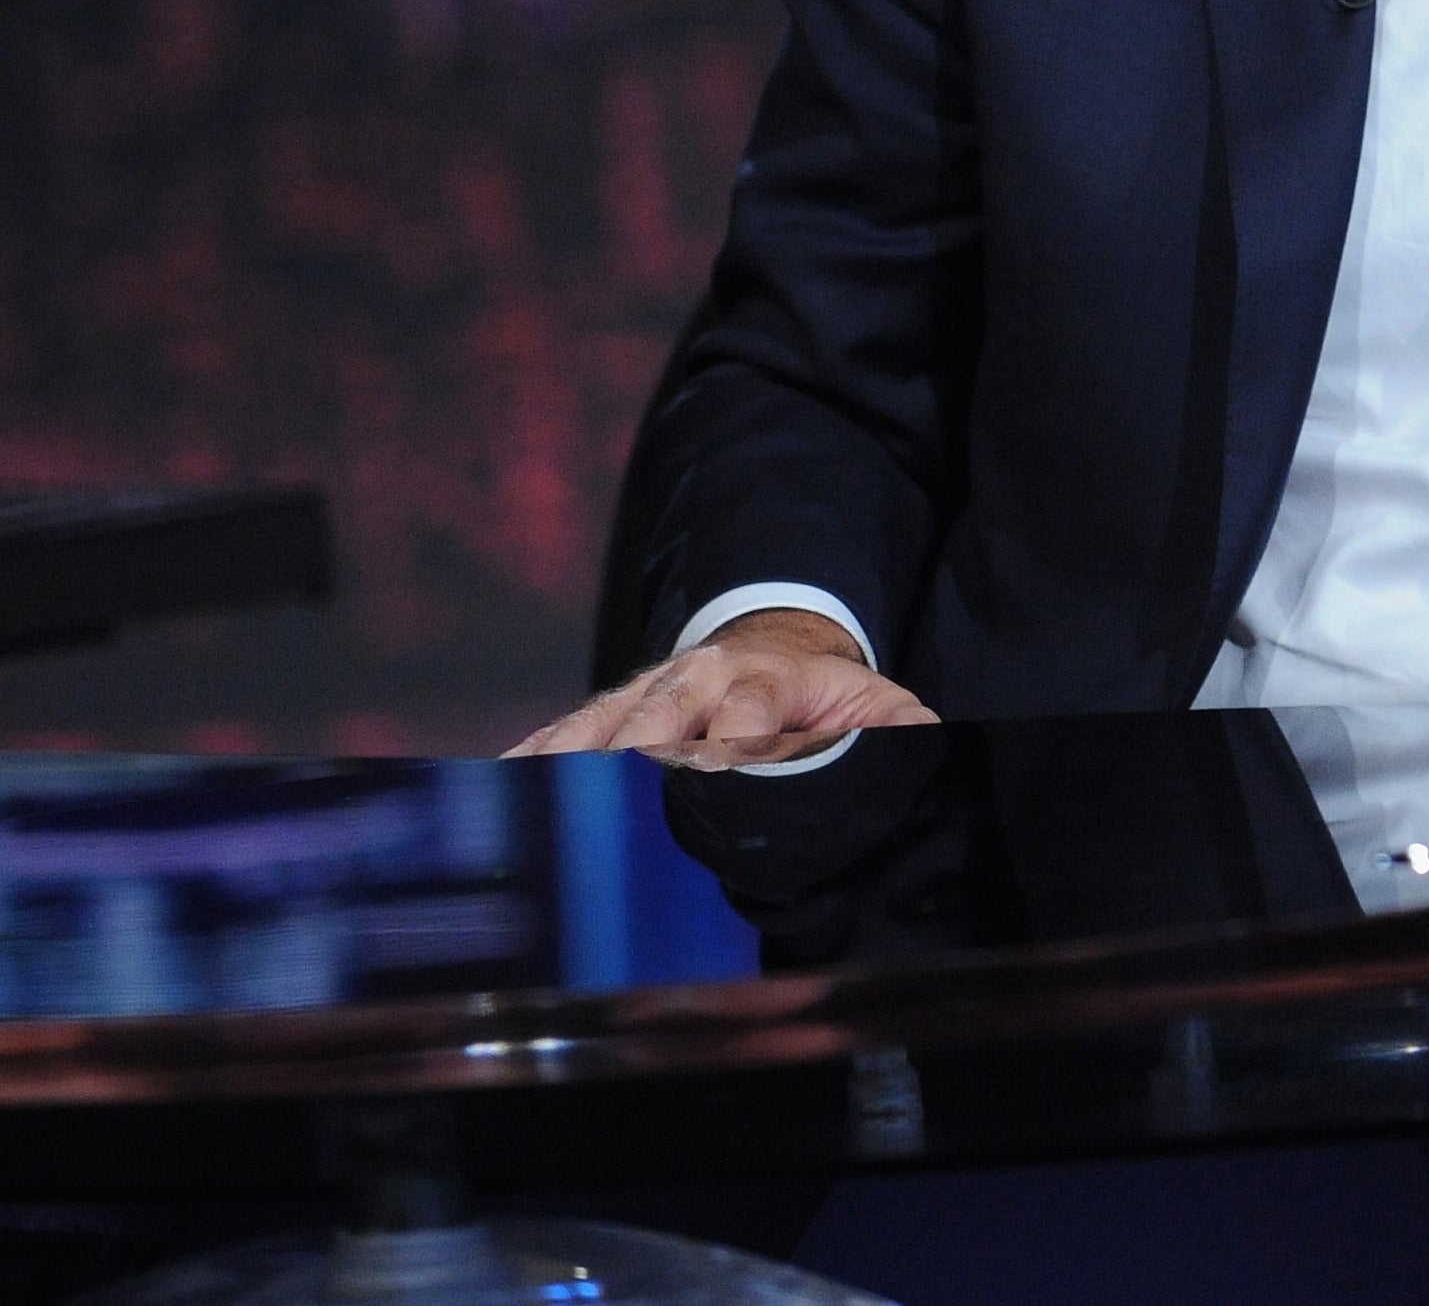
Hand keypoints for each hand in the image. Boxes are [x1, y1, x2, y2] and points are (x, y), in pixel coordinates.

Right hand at [505, 610, 936, 754]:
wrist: (772, 641)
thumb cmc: (820, 690)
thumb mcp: (871, 702)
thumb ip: (898, 725)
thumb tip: (928, 738)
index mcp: (761, 679)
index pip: (746, 708)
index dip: (734, 736)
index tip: (719, 762)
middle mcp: (697, 678)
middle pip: (661, 712)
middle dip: (636, 745)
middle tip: (609, 783)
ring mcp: (649, 691)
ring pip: (602, 720)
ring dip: (568, 752)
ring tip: (531, 788)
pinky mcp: (613, 709)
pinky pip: (567, 731)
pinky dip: (533, 754)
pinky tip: (500, 780)